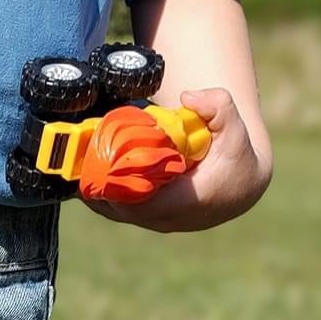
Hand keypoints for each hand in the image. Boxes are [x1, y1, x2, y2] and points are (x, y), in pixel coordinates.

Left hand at [84, 88, 272, 232]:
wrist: (240, 186)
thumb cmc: (236, 157)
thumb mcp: (235, 127)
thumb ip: (218, 106)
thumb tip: (188, 97)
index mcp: (188, 202)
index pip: (142, 201)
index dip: (117, 183)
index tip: (101, 158)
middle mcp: (167, 219)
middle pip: (119, 205)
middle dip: (99, 179)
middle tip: (83, 150)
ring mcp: (154, 222)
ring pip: (113, 209)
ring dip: (95, 186)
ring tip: (79, 159)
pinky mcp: (146, 219)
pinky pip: (115, 209)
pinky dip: (99, 192)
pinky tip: (85, 172)